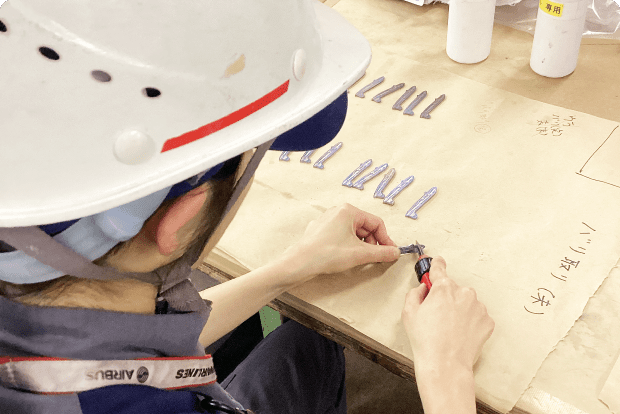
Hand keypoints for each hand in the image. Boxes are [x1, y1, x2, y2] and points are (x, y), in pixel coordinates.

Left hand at [280, 203, 399, 281]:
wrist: (300, 263)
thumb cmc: (327, 254)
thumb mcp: (360, 254)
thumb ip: (381, 253)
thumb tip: (395, 252)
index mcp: (348, 211)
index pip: (376, 223)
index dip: (385, 238)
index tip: (390, 252)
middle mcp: (337, 211)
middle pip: (365, 227)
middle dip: (372, 243)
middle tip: (374, 257)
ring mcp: (327, 220)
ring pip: (353, 232)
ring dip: (360, 245)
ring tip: (358, 258)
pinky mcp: (320, 230)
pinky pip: (341, 235)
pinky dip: (348, 245)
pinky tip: (344, 256)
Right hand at [402, 256, 493, 372]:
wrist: (446, 364)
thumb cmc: (426, 341)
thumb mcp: (408, 312)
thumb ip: (415, 293)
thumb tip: (423, 289)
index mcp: (444, 287)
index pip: (439, 268)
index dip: (436, 264)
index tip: (437, 261)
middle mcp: (464, 293)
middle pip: (453, 288)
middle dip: (445, 297)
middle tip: (436, 315)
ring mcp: (478, 307)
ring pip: (466, 302)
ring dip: (459, 309)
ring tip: (448, 328)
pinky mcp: (487, 321)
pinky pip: (477, 316)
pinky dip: (470, 322)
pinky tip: (459, 333)